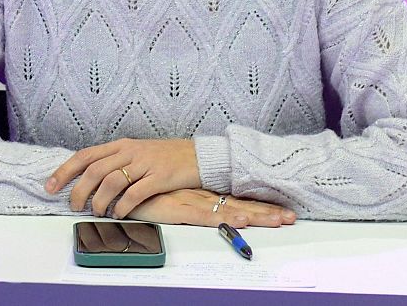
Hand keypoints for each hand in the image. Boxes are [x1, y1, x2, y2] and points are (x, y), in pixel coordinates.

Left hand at [46, 138, 200, 218]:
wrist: (196, 155)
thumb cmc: (163, 157)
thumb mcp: (135, 153)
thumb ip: (113, 162)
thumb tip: (86, 179)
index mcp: (119, 145)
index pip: (85, 156)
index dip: (64, 171)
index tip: (50, 186)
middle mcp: (129, 152)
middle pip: (95, 170)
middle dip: (79, 190)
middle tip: (74, 207)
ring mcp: (144, 163)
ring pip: (112, 181)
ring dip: (100, 200)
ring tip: (97, 212)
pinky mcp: (160, 177)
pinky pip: (136, 192)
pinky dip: (123, 205)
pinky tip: (118, 214)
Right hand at [128, 188, 296, 227]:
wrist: (116, 184)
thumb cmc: (139, 192)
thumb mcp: (167, 197)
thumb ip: (184, 201)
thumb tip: (201, 207)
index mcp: (198, 192)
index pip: (235, 199)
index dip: (259, 205)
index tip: (282, 211)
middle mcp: (198, 194)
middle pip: (238, 203)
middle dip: (266, 212)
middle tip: (291, 218)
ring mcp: (189, 200)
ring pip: (227, 209)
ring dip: (254, 215)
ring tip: (277, 220)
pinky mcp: (176, 208)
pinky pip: (204, 215)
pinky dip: (223, 218)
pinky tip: (239, 221)